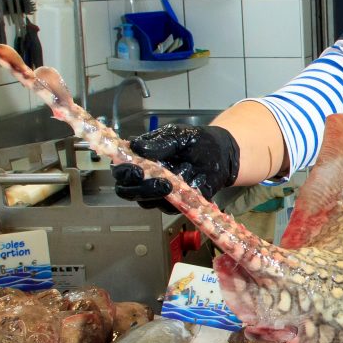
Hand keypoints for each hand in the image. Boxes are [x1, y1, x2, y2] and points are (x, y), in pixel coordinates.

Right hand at [112, 124, 239, 208]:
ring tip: (174, 179)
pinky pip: (172, 207)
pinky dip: (180, 196)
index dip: (123, 172)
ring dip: (159, 192)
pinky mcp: (177, 204)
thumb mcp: (177, 135)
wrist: (221, 152)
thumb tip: (136, 147)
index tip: (137, 170)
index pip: (120, 170)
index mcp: (140, 160)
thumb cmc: (194, 141)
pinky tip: (192, 183)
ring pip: (148, 203)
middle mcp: (145, 179)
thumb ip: (158, 142)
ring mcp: (159, 194)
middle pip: (129, 192)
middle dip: (141, 188)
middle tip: (158, 180)